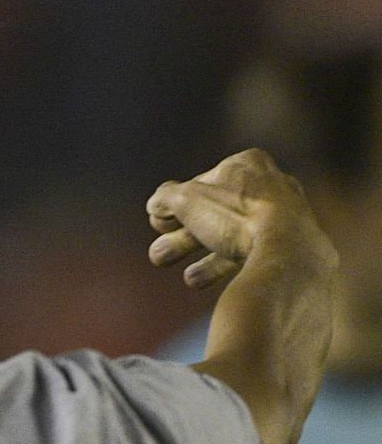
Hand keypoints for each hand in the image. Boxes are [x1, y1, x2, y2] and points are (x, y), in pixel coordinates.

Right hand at [147, 148, 331, 288]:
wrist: (286, 251)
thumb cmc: (236, 216)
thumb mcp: (186, 199)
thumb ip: (165, 198)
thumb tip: (156, 204)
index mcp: (246, 164)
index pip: (199, 184)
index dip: (173, 206)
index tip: (158, 225)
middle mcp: (268, 185)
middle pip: (211, 213)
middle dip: (181, 237)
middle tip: (158, 255)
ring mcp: (281, 216)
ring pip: (227, 234)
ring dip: (197, 254)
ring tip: (176, 271)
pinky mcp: (287, 244)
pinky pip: (247, 253)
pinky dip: (220, 265)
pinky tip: (197, 280)